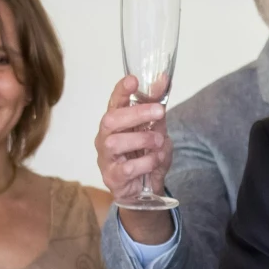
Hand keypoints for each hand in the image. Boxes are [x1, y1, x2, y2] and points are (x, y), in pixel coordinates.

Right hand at [96, 76, 173, 238]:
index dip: (121, 90)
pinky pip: (125, 168)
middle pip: (110, 120)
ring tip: (158, 141)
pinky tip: (155, 160)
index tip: (133, 80)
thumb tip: (163, 79)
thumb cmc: (146, 155)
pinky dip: (145, 162)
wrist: (146, 189)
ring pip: (114, 143)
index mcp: (116, 122)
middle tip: (159, 112)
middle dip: (136, 113)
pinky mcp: (112, 178)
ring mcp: (106, 158)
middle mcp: (105, 138)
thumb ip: (157, 108)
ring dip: (142, 140)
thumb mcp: (156, 130)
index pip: (114, 102)